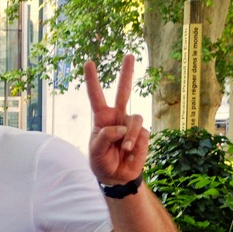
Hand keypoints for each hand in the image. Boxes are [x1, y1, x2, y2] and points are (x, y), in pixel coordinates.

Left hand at [85, 55, 148, 185]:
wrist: (116, 176)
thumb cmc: (101, 162)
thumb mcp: (95, 151)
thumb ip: (104, 137)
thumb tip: (122, 128)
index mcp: (102, 118)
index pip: (96, 96)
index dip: (92, 80)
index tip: (89, 63)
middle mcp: (117, 117)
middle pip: (123, 91)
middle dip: (126, 73)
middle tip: (129, 55)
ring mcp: (131, 124)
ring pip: (134, 119)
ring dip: (129, 135)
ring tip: (124, 149)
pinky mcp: (143, 134)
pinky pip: (141, 134)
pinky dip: (135, 145)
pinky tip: (130, 153)